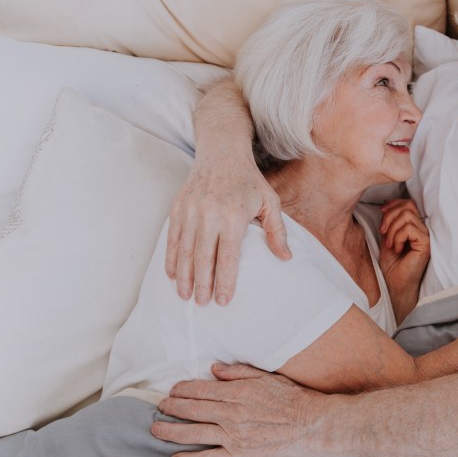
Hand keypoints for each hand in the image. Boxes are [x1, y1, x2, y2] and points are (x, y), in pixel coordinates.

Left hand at [152, 363, 321, 456]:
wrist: (314, 424)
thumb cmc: (294, 399)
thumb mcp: (268, 377)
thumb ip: (240, 372)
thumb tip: (215, 369)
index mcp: (238, 392)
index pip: (202, 390)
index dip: (183, 390)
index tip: (173, 391)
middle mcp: (232, 413)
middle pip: (193, 410)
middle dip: (172, 408)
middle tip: (160, 407)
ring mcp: (234, 436)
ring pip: (194, 433)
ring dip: (171, 431)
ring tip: (156, 430)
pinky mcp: (240, 456)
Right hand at [165, 158, 288, 305]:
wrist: (221, 153)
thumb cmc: (249, 181)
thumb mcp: (270, 202)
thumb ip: (277, 231)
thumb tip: (286, 258)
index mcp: (233, 215)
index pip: (227, 256)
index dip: (224, 281)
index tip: (223, 300)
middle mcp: (209, 214)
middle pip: (203, 258)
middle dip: (202, 284)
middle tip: (203, 304)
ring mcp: (191, 211)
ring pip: (185, 250)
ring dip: (184, 276)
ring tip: (185, 296)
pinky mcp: (178, 207)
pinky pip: (173, 238)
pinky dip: (171, 258)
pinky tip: (173, 275)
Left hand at [378, 199, 429, 304]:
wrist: (395, 284)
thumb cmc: (392, 264)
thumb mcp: (387, 236)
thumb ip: (389, 222)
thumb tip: (386, 204)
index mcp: (415, 226)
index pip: (408, 203)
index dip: (393, 204)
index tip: (381, 212)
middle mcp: (423, 229)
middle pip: (408, 206)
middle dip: (390, 215)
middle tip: (382, 231)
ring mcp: (426, 236)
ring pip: (407, 216)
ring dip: (392, 229)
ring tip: (390, 244)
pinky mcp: (425, 244)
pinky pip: (408, 229)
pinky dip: (397, 237)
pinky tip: (396, 249)